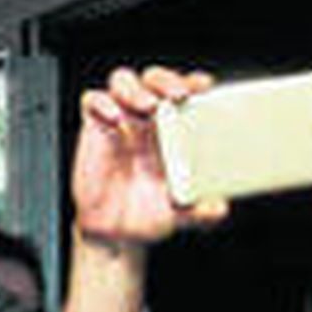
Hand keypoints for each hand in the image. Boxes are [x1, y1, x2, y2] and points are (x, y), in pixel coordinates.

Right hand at [72, 66, 226, 247]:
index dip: (194, 84)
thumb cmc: (153, 210)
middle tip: (177, 95)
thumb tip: (218, 208)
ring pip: (124, 82)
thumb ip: (203, 210)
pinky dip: (102, 103)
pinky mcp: (95, 128)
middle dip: (166, 80)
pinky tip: (113, 117)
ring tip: (148, 105)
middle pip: (155, 80)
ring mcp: (121, 120)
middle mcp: (149, 119)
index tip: (205, 86)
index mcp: (176, 130)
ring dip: (136, 89)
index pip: (185, 94)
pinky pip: (93, 101)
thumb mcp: (184, 212)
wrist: (119, 232)